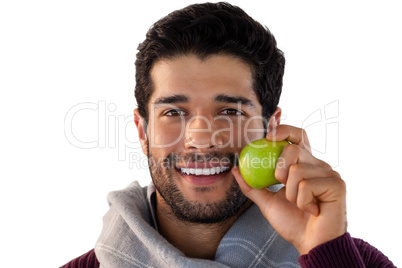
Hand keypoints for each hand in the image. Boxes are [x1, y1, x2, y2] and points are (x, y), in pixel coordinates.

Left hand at [232, 125, 346, 254]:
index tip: (268, 136)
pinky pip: (307, 185)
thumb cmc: (293, 223)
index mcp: (304, 165)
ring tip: (301, 205)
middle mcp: (318, 165)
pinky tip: (311, 210)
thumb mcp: (267, 202)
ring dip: (291, 194)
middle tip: (281, 186)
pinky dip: (302, 202)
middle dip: (279, 169)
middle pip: (293, 148)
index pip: (297, 136)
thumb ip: (253, 186)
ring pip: (297, 170)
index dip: (285, 130)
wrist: (310, 244)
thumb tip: (235, 169)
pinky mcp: (337, 184)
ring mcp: (329, 173)